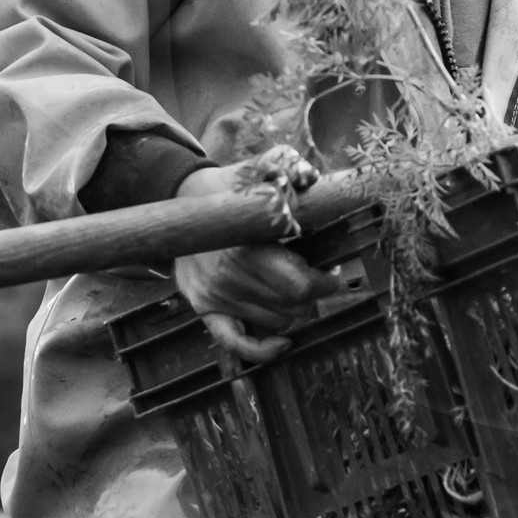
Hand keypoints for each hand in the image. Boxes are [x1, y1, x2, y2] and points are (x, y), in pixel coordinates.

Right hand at [172, 164, 345, 362]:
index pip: (300, 285)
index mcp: (246, 248)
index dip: (326, 282)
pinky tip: (282, 343)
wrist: (183, 198)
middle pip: (292, 306)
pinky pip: (235, 342)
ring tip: (297, 289)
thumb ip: (288, 168)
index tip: (333, 271)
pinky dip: (261, 350)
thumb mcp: (259, 168)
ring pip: (274, 322)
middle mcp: (228, 277)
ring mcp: (214, 296)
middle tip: (319, 277)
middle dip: (313, 294)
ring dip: (294, 311)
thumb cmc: (232, 186)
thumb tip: (311, 177)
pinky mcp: (203, 306)